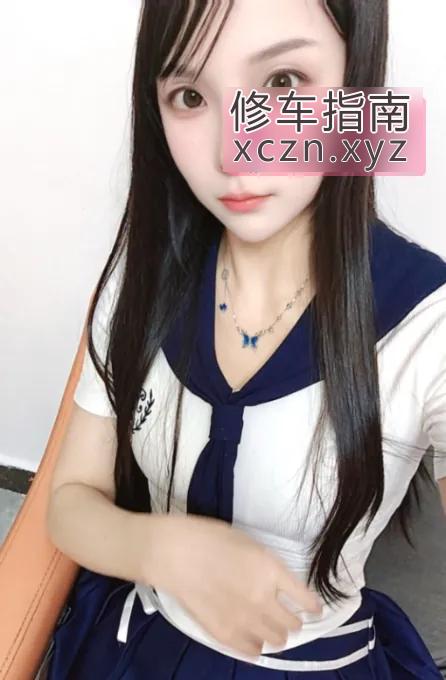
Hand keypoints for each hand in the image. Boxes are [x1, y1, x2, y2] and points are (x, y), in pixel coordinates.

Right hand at [142, 514, 322, 659]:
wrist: (173, 553)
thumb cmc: (209, 537)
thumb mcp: (248, 543)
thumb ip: (267, 567)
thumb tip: (279, 584)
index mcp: (271, 571)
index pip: (304, 599)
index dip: (312, 605)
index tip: (314, 608)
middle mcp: (263, 599)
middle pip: (292, 624)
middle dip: (293, 621)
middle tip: (287, 615)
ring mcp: (244, 620)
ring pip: (276, 641)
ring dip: (276, 634)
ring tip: (268, 627)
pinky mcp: (224, 635)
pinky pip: (252, 652)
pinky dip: (256, 648)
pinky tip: (253, 640)